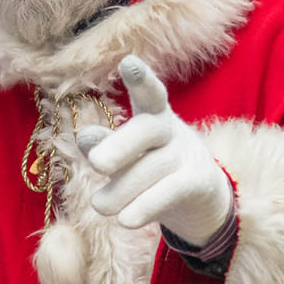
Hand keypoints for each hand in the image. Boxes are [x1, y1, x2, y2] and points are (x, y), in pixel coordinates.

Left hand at [76, 55, 231, 242]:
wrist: (197, 198)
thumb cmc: (149, 168)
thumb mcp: (125, 156)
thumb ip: (104, 146)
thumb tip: (85, 137)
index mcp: (152, 114)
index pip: (149, 93)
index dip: (141, 78)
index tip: (129, 62)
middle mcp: (170, 129)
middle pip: (146, 130)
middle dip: (120, 146)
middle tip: (96, 164)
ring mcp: (187, 154)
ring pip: (150, 169)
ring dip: (121, 191)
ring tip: (99, 206)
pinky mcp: (198, 182)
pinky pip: (169, 192)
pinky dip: (145, 207)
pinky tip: (125, 221)